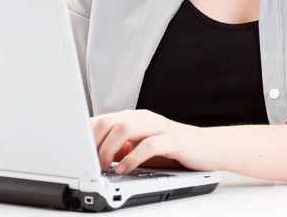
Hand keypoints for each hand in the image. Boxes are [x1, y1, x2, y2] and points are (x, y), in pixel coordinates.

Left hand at [90, 109, 221, 173]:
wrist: (209, 147)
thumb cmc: (174, 149)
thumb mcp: (142, 147)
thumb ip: (122, 147)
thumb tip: (95, 156)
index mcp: (135, 118)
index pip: (102, 119)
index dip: (85, 136)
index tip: (77, 155)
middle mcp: (144, 118)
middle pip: (109, 120)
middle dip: (94, 143)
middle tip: (89, 164)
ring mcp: (158, 127)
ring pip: (125, 127)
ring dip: (108, 148)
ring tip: (103, 167)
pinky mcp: (172, 140)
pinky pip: (148, 144)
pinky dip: (132, 157)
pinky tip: (124, 169)